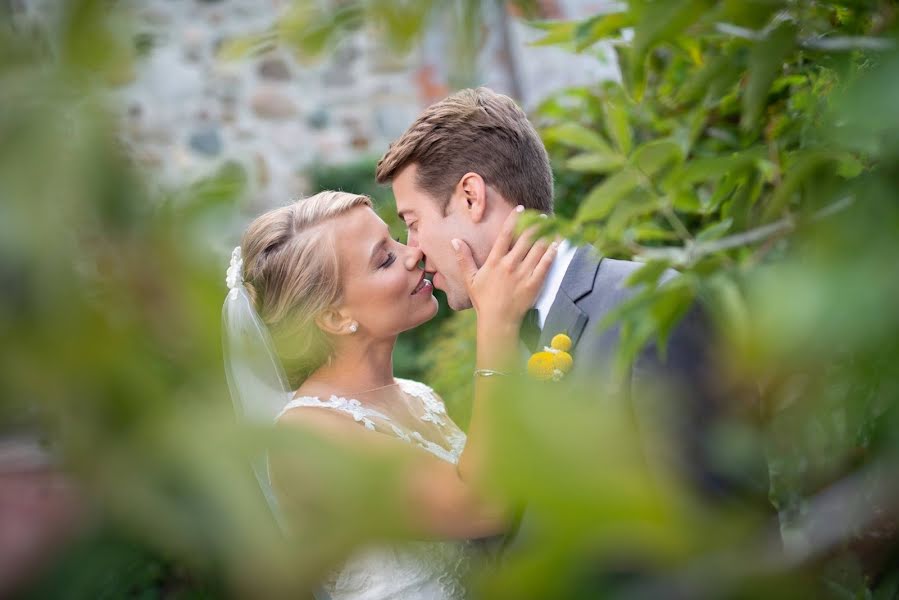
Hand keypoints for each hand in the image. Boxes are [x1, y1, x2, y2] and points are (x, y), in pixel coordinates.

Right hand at [452, 206, 556, 331]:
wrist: (498, 321)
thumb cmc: (483, 300)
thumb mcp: (469, 279)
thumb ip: (463, 258)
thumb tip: (455, 241)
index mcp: (495, 262)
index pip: (505, 235)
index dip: (514, 219)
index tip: (521, 208)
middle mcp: (510, 265)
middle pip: (525, 238)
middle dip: (535, 224)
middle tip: (543, 216)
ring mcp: (523, 274)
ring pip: (537, 249)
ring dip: (545, 234)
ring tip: (553, 225)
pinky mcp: (534, 284)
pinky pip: (545, 264)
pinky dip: (552, 252)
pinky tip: (557, 244)